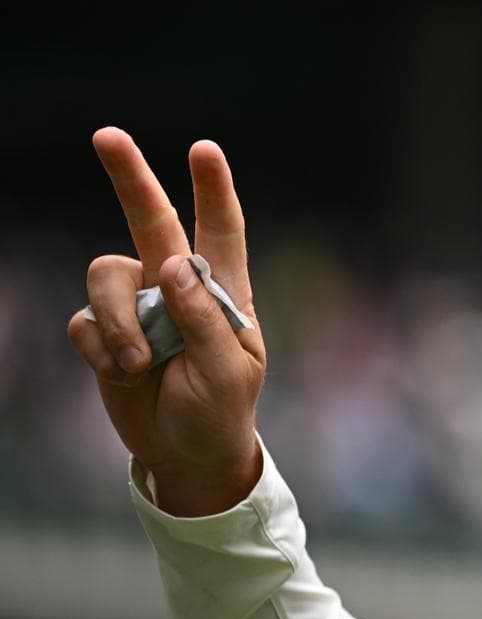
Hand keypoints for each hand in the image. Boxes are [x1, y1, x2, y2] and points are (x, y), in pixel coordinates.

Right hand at [67, 127, 266, 516]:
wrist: (185, 454)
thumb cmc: (221, 411)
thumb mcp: (229, 373)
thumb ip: (204, 319)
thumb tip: (175, 263)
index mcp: (224, 290)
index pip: (221, 230)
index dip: (213, 188)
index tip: (204, 149)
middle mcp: (177, 285)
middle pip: (151, 219)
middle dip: (130, 177)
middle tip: (107, 135)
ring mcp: (138, 306)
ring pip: (107, 275)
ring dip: (118, 320)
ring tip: (139, 362)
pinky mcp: (103, 332)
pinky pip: (85, 320)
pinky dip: (103, 349)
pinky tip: (125, 374)